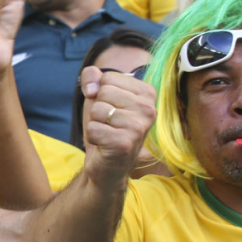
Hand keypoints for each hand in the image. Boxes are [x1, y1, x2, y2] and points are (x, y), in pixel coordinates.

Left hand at [79, 66, 157, 184]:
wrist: (108, 164)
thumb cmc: (105, 126)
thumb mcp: (98, 95)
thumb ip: (92, 76)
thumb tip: (91, 89)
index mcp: (147, 93)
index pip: (108, 77)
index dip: (101, 93)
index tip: (112, 108)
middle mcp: (149, 109)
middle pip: (103, 92)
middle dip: (97, 109)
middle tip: (108, 124)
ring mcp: (139, 127)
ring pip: (97, 110)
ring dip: (95, 123)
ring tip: (107, 134)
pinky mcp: (125, 143)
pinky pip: (92, 128)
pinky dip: (92, 137)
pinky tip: (104, 144)